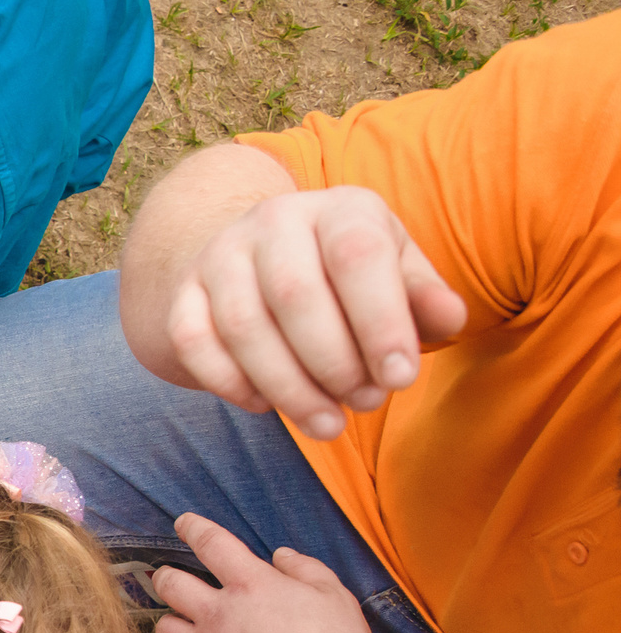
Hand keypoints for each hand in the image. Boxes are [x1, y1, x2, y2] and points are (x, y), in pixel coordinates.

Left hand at [150, 513, 375, 632]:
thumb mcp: (335, 595)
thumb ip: (305, 569)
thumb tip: (281, 555)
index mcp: (251, 584)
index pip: (211, 543)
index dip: (193, 528)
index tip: (184, 523)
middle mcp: (219, 614)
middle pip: (169, 584)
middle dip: (167, 577)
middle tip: (172, 579)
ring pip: (163, 628)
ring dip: (171, 623)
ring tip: (182, 625)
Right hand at [163, 184, 465, 439]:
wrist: (259, 256)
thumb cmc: (347, 274)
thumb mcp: (395, 272)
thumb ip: (424, 298)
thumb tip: (448, 320)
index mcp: (338, 208)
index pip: (357, 254)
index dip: (381, 322)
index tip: (400, 380)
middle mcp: (274, 220)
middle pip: (295, 294)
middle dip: (333, 364)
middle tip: (363, 404)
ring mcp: (220, 255)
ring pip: (242, 326)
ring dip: (287, 387)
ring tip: (326, 424)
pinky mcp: (184, 294)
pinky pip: (194, 343)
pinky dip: (230, 384)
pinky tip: (266, 405)